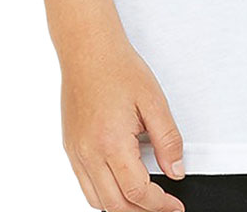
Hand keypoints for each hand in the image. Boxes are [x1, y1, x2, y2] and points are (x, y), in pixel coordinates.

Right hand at [60, 35, 185, 211]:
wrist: (88, 51)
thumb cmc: (119, 69)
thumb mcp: (154, 101)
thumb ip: (168, 140)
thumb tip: (176, 170)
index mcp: (111, 142)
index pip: (137, 192)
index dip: (159, 205)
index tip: (174, 206)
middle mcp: (89, 153)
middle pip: (115, 205)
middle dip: (142, 211)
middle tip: (163, 207)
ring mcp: (76, 153)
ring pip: (97, 200)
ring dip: (122, 207)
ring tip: (145, 200)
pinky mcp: (70, 148)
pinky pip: (85, 184)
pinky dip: (104, 194)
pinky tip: (121, 184)